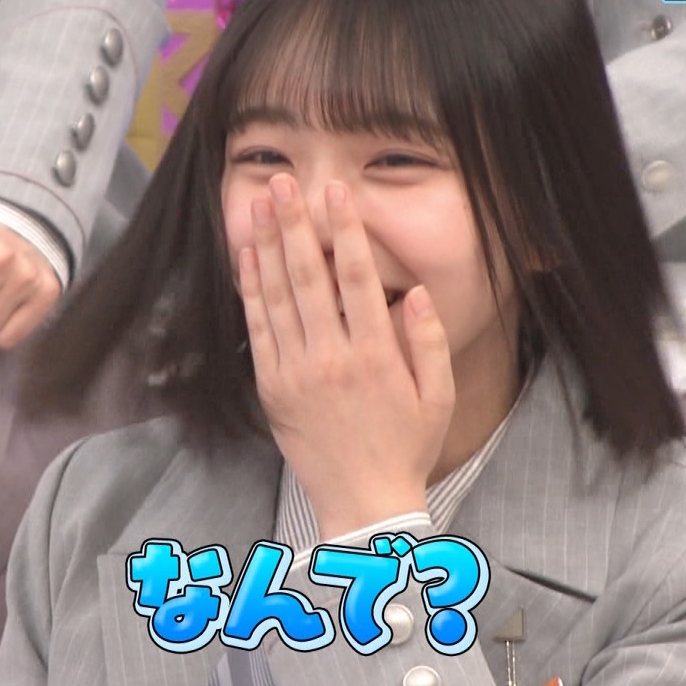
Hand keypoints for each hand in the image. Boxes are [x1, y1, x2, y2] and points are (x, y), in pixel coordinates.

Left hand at [240, 174, 454, 540]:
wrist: (363, 502)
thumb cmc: (407, 448)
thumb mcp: (438, 396)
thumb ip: (429, 340)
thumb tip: (412, 291)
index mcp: (376, 356)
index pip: (356, 278)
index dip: (344, 231)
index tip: (336, 193)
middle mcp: (331, 358)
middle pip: (308, 276)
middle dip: (294, 224)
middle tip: (284, 182)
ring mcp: (296, 373)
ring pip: (276, 297)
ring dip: (266, 246)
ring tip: (260, 204)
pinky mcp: (272, 388)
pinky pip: (258, 330)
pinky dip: (251, 290)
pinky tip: (248, 258)